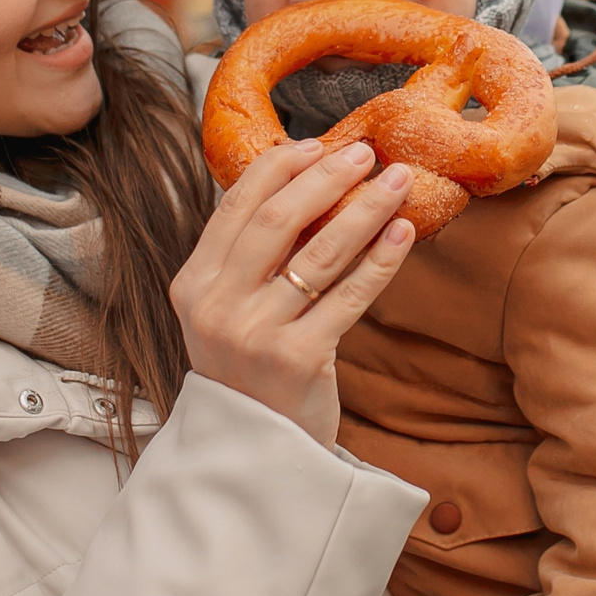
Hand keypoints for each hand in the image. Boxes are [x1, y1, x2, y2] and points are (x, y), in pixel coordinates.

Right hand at [168, 139, 416, 444]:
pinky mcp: (299, 360)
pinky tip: (402, 231)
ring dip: (363, 208)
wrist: (256, 451)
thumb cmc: (250, 370)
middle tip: (366, 153)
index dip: (278, 169)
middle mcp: (216, 307)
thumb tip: (307, 182)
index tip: (316, 144)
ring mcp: (255, 334)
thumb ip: (251, 258)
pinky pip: (349, 296)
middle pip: (276, 221)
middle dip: (325, 179)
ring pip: (319, 253)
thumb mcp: (228, 311)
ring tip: (397, 181)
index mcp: (193, 285)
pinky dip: (380, 259)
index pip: (235, 207)